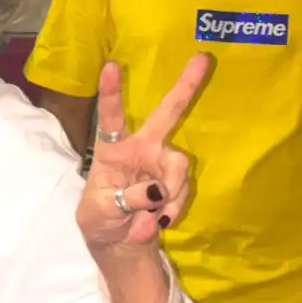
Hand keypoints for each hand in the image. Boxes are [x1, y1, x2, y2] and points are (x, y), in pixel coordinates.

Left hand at [77, 53, 210, 257]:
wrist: (120, 244)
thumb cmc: (100, 219)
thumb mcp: (98, 212)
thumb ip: (124, 199)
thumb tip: (156, 190)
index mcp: (112, 149)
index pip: (111, 117)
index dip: (110, 93)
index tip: (110, 66)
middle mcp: (142, 148)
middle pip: (166, 113)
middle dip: (186, 86)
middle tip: (203, 59)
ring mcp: (162, 163)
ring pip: (178, 166)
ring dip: (168, 195)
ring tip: (149, 217)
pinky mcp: (176, 182)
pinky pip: (183, 190)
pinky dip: (173, 210)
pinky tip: (159, 222)